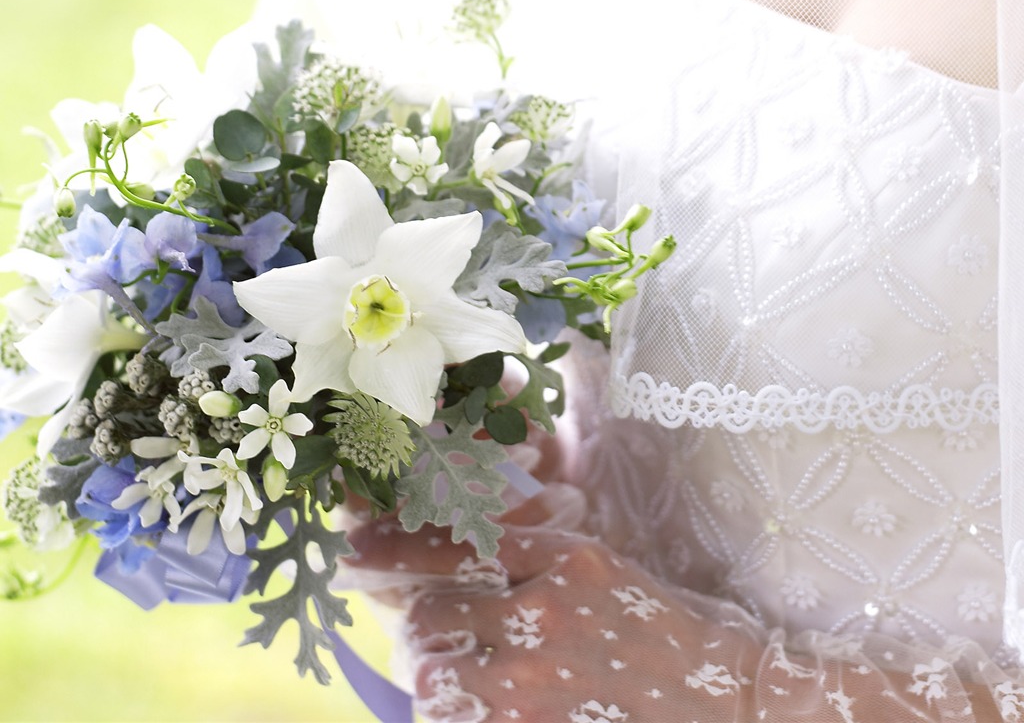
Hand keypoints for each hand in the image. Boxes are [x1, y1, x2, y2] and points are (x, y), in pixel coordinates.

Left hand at [346, 487, 763, 721]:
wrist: (733, 700)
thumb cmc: (670, 632)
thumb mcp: (606, 573)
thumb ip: (539, 562)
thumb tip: (471, 565)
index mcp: (566, 557)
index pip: (460, 544)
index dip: (397, 546)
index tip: (354, 546)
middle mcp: (545, 609)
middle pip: (431, 615)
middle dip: (421, 629)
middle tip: (433, 640)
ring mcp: (538, 675)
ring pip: (433, 677)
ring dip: (434, 679)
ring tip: (460, 682)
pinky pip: (462, 720)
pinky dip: (458, 714)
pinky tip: (481, 707)